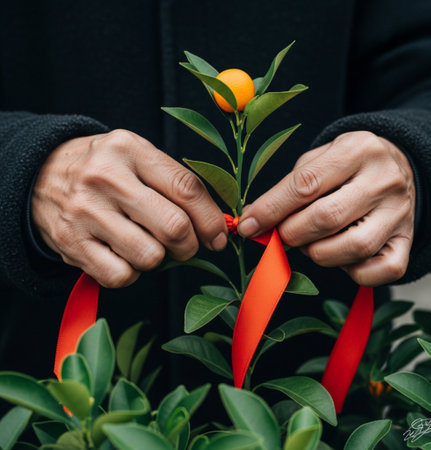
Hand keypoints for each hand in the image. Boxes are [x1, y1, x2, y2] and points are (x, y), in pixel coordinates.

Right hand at [32, 129, 226, 287]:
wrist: (40, 174)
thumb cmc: (104, 169)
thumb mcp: (137, 157)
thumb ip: (175, 183)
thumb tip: (215, 226)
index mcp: (130, 150)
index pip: (186, 188)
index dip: (211, 219)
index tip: (219, 237)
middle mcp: (106, 178)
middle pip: (174, 228)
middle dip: (189, 245)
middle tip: (184, 244)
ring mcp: (85, 212)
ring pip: (150, 257)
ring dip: (157, 258)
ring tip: (145, 243)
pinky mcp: (71, 243)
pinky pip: (121, 275)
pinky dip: (130, 272)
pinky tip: (122, 254)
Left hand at [238, 131, 415, 285]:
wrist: (396, 166)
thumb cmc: (346, 166)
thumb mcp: (318, 160)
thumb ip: (287, 188)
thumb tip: (253, 221)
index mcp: (357, 150)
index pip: (305, 185)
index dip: (270, 209)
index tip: (248, 225)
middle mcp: (383, 180)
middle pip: (326, 218)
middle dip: (291, 233)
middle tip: (282, 234)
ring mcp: (400, 213)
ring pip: (352, 248)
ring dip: (318, 253)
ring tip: (311, 242)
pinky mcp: (408, 240)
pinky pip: (380, 271)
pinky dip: (353, 272)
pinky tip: (341, 256)